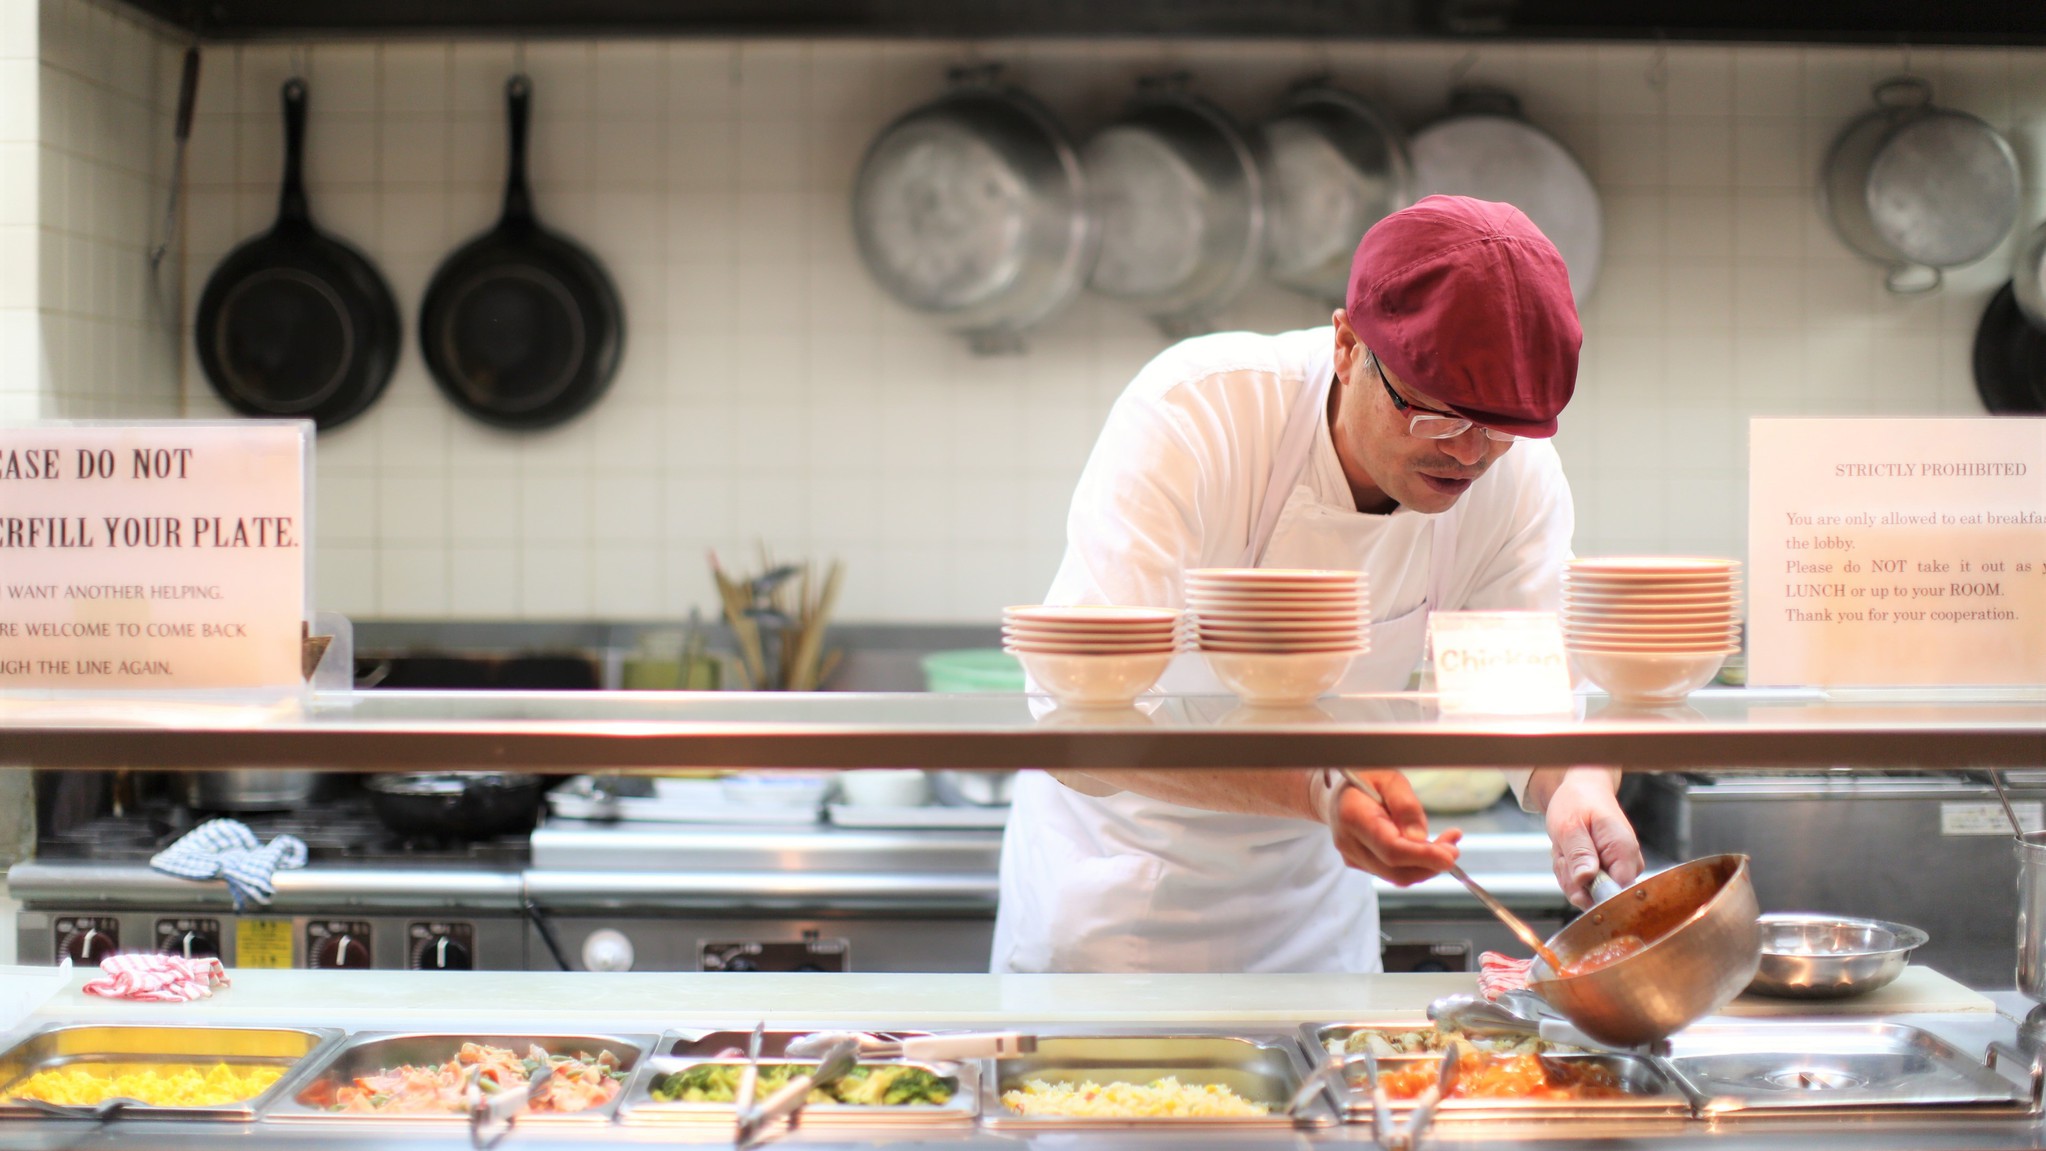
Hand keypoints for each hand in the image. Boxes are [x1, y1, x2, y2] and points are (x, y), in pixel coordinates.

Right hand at [1316, 769, 1462, 884]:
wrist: (1338, 791)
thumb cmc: (1366, 779)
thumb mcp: (1390, 779)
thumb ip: (1406, 805)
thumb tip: (1420, 838)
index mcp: (1353, 816)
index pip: (1390, 848)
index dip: (1423, 856)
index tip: (1450, 856)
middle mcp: (1349, 842)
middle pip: (1396, 870)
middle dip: (1430, 864)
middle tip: (1454, 849)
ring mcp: (1352, 857)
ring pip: (1397, 876)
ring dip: (1427, 865)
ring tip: (1447, 843)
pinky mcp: (1360, 864)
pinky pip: (1392, 872)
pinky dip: (1415, 865)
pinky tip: (1427, 847)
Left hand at [1541, 767, 1643, 907]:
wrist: (1582, 792)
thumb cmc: (1578, 802)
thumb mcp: (1570, 825)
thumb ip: (1579, 854)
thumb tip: (1585, 880)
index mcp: (1624, 851)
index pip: (1616, 893)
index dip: (1589, 891)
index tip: (1573, 872)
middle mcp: (1629, 865)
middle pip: (1597, 897)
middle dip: (1571, 879)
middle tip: (1564, 852)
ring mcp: (1619, 871)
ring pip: (1586, 893)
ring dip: (1567, 873)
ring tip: (1566, 849)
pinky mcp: (1609, 874)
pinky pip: (1583, 887)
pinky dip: (1569, 873)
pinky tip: (1568, 854)